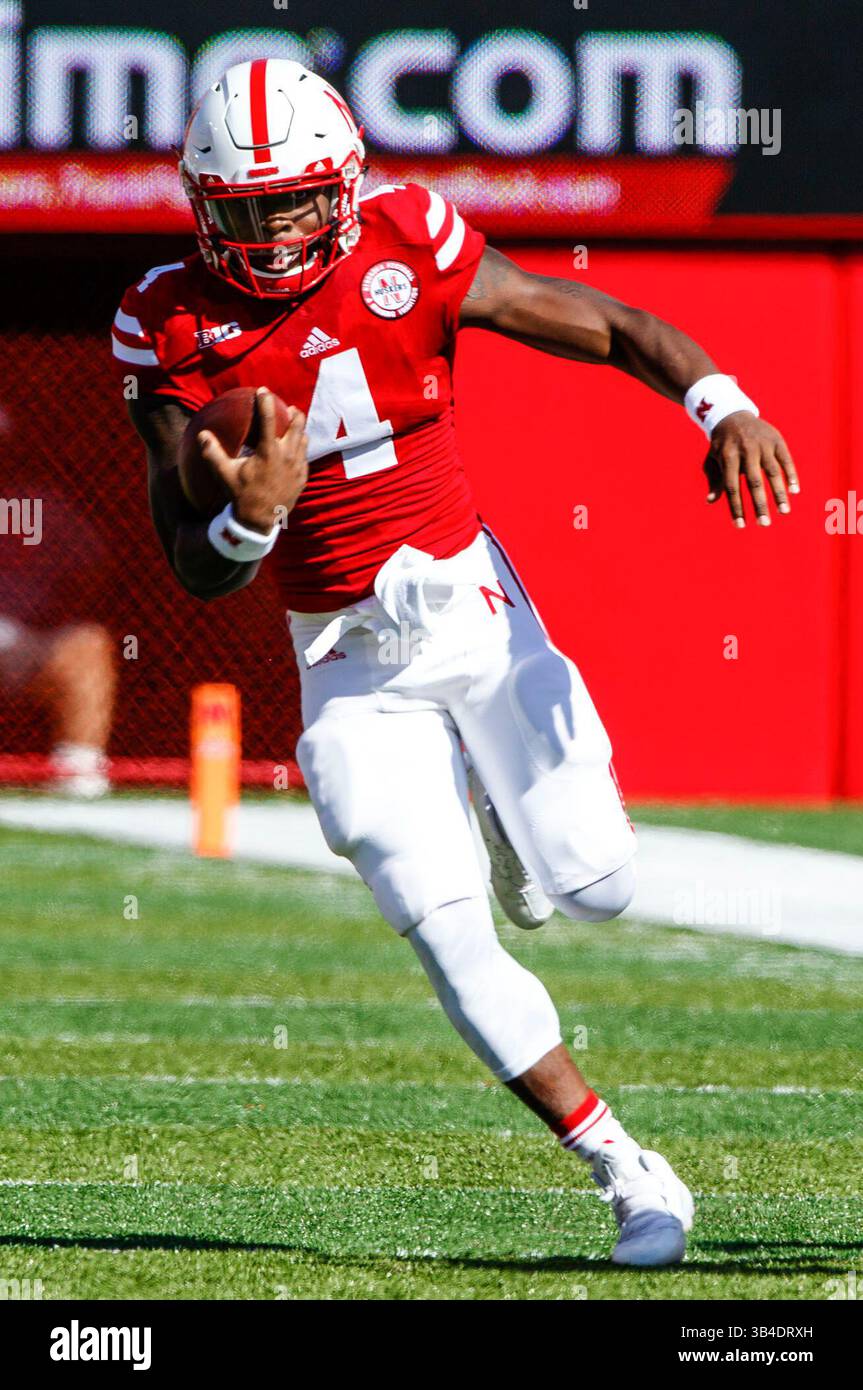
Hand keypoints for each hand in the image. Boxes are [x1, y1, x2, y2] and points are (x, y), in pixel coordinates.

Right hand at [198, 388, 307, 533]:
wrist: (259, 521)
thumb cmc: (241, 496)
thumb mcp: (224, 474)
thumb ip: (213, 453)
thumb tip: (202, 435)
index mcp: (268, 452)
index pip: (269, 419)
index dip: (266, 401)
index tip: (263, 390)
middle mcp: (287, 456)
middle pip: (297, 424)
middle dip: (293, 412)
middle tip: (286, 407)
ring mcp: (297, 467)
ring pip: (304, 439)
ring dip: (299, 429)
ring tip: (292, 424)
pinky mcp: (302, 477)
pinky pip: (305, 456)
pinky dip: (300, 448)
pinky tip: (293, 448)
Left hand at [703, 411, 798, 527]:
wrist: (733, 415)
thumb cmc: (721, 445)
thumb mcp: (712, 460)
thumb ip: (714, 480)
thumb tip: (711, 501)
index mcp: (728, 457)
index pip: (732, 487)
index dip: (736, 507)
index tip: (740, 526)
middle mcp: (746, 450)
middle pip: (754, 482)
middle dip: (759, 505)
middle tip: (764, 524)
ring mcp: (763, 444)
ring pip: (773, 472)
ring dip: (779, 494)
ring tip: (784, 512)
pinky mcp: (777, 440)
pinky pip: (786, 460)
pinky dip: (791, 475)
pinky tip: (794, 491)